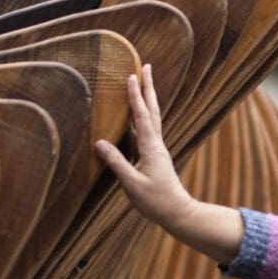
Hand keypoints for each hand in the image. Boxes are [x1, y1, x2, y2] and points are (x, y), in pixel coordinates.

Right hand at [94, 67, 243, 259]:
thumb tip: (100, 143)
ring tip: (140, 83)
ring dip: (146, 99)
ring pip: (151, 118)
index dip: (135, 96)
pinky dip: (140, 118)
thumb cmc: (155, 200)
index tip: (132, 75)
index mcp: (151, 147)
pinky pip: (145, 131)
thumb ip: (116, 163)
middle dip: (148, 87)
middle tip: (146, 66)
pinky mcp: (153, 156)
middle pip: (152, 110)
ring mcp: (156, 149)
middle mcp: (156, 144)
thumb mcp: (132, 183)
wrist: (177, 212)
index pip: (142, 116)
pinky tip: (132, 116)